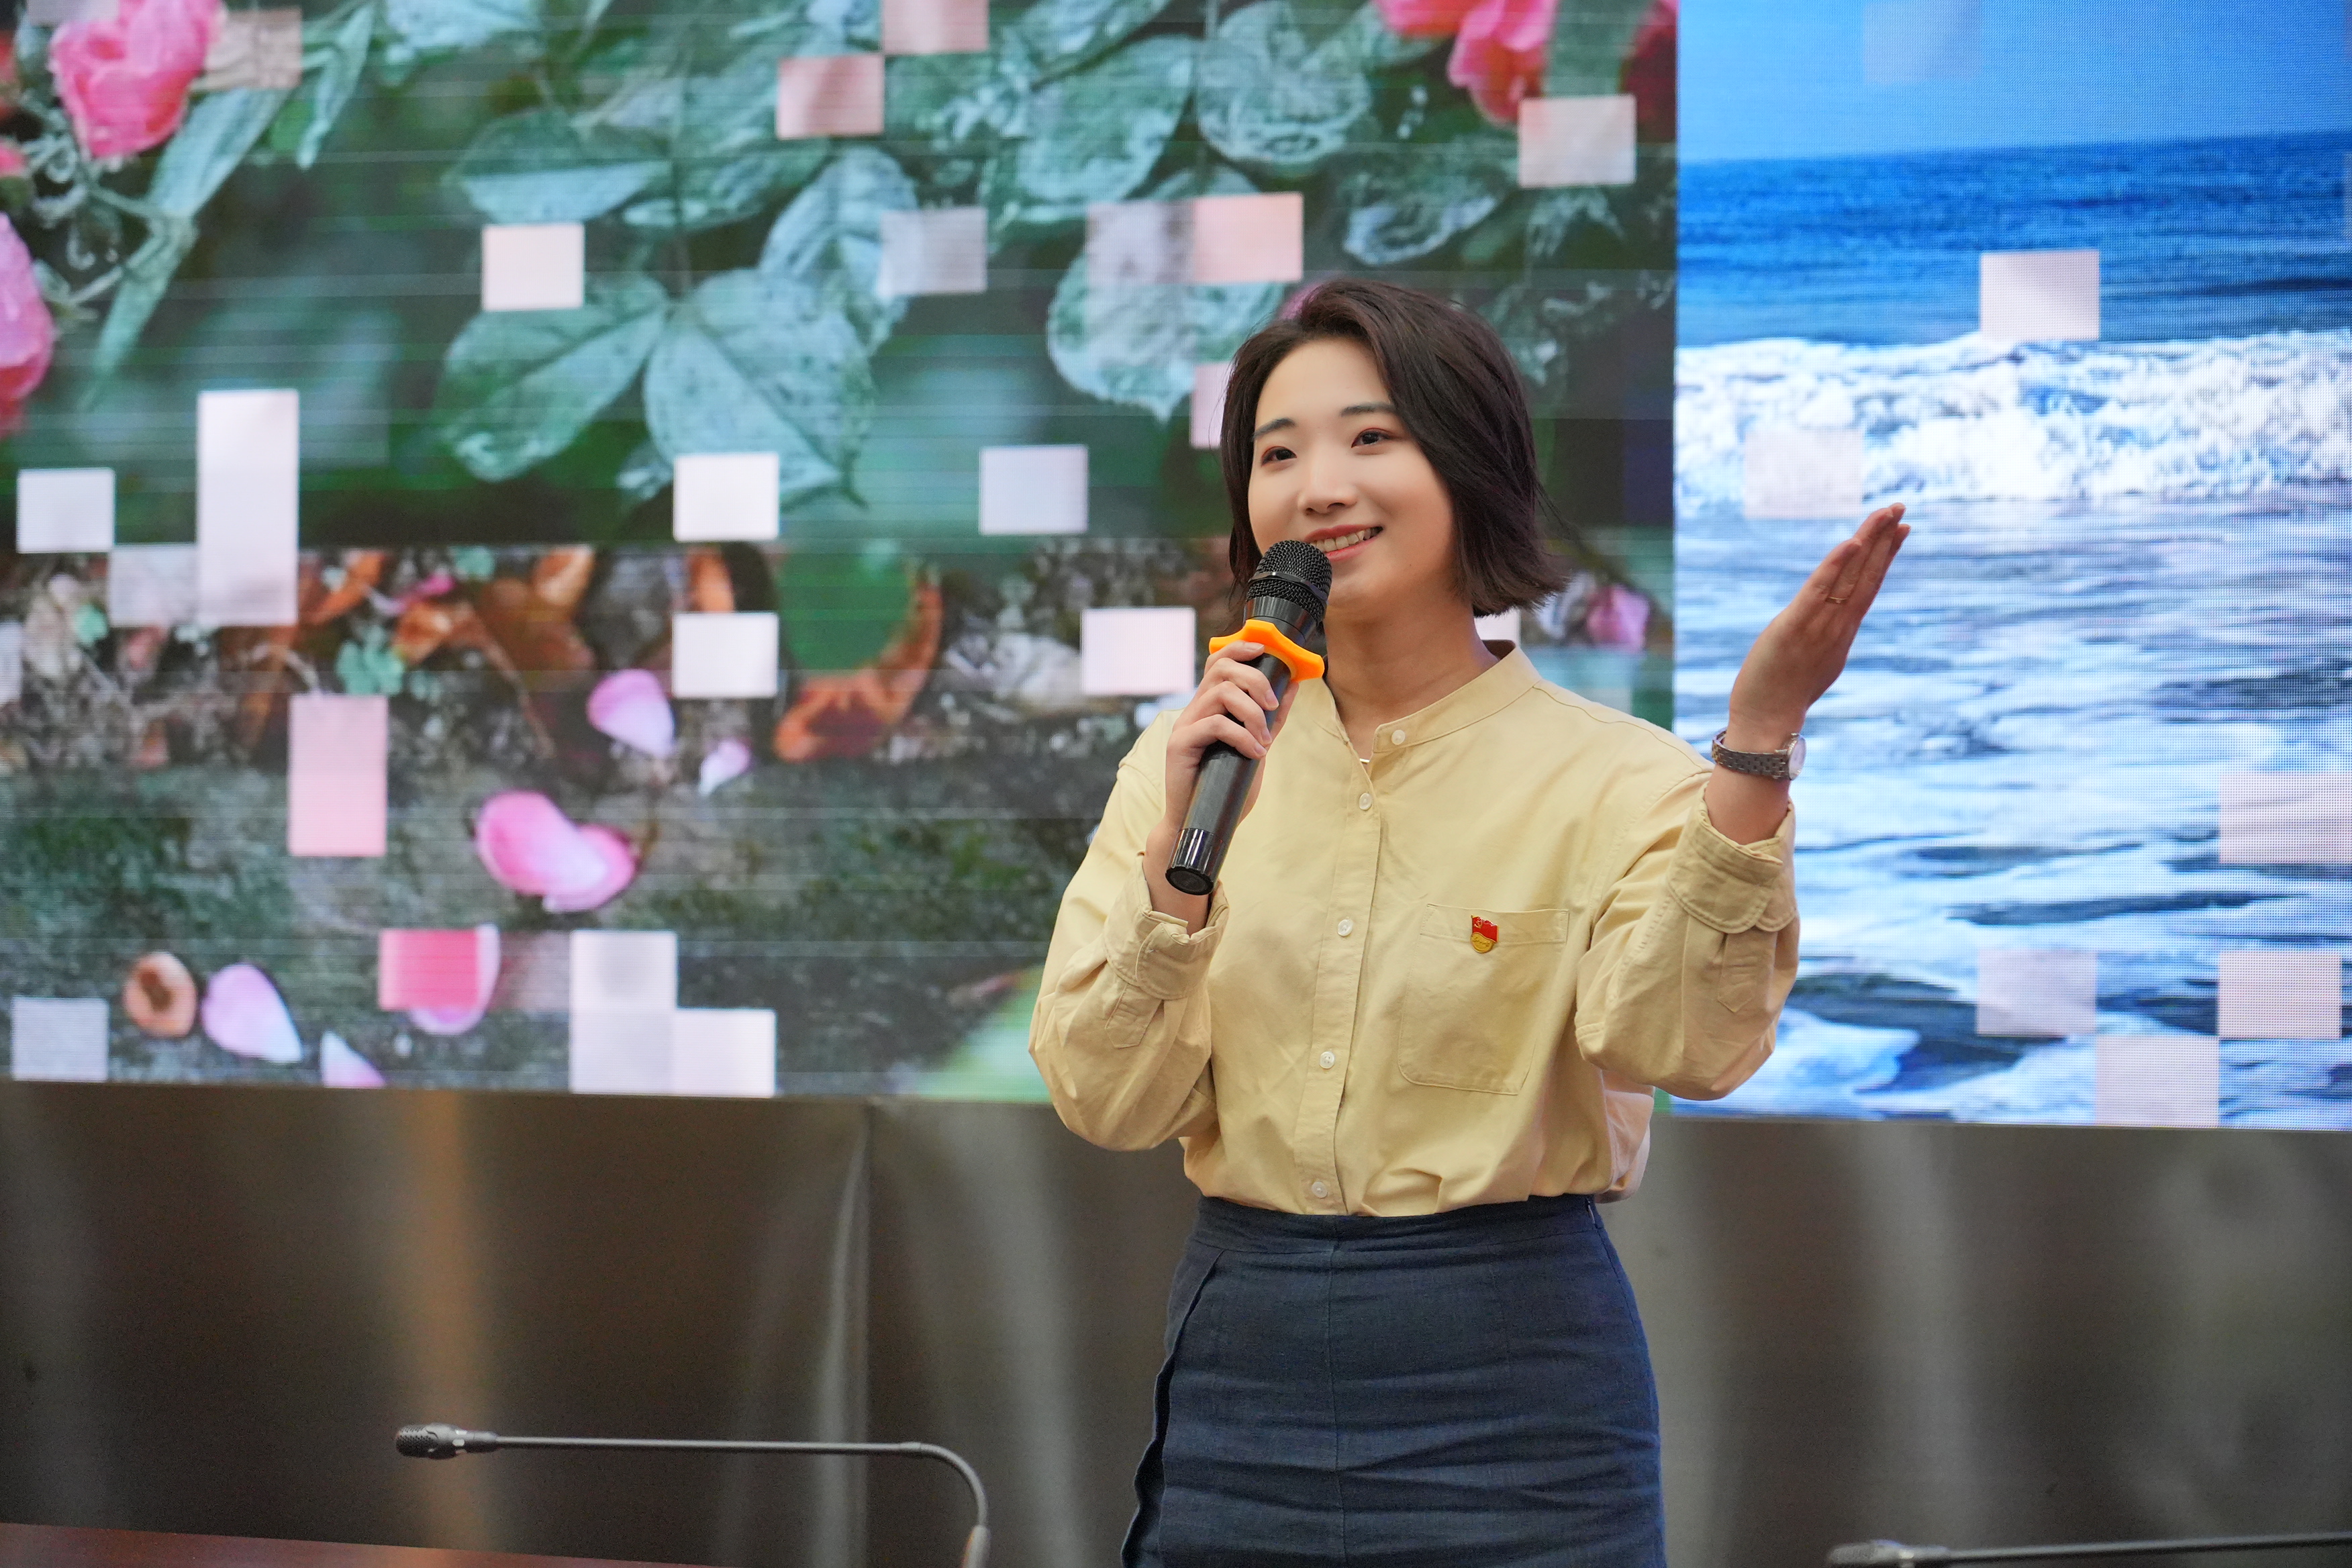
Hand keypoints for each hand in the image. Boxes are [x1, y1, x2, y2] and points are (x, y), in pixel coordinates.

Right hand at [1143, 640, 1298, 926]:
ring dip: (1252, 713)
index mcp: (1209, 706)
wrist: (1200, 822)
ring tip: (1264, 739)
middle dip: (1255, 679)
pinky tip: (1254, 753)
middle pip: (1222, 669)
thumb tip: (1293, 685)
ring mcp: (1184, 726)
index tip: (1265, 650)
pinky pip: (1216, 725)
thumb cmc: (1226, 786)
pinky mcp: (1180, 745)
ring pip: (1221, 694)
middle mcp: (1194, 710)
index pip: (1218, 662)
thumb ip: (1271, 718)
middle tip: (1272, 705)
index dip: (1241, 648)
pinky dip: (1242, 736)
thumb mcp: (1256, 746)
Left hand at [1724, 503, 1910, 747]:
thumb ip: (1823, 640)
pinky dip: (1836, 566)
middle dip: (1885, 540)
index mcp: (1841, 633)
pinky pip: (1820, 590)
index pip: (1868, 586)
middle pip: (1867, 575)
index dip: (1884, 557)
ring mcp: (1819, 627)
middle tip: (1901, 509)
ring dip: (1868, 541)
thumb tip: (1827, 627)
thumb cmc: (1782, 696)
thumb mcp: (1811, 663)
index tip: (1900, 531)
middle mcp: (1837, 627)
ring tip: (1885, 513)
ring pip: (1850, 577)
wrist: (1767, 724)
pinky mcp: (1794, 627)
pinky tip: (1852, 542)